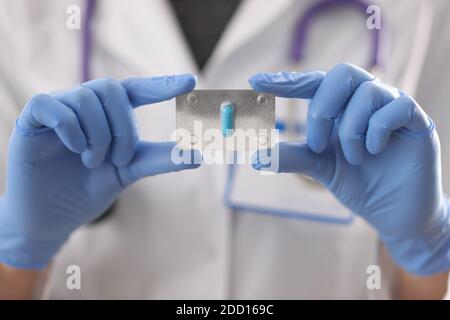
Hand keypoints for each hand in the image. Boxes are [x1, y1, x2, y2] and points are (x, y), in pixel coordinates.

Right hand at [0, 75, 199, 268]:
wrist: (51, 217)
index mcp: (108, 114)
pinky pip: (54, 106)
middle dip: (123, 126)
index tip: (191, 82)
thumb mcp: (128, 171)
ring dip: (97, 135)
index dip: (161, 84)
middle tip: (120, 159)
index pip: (137, 90)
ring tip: (92, 162)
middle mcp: (84, 105)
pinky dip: (71, 128)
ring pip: (85, 98)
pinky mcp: (32, 120)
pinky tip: (75, 149)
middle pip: (112, 90)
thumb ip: (159, 158)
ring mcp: (58, 109)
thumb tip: (198, 153)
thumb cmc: (89, 189)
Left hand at [249, 63, 449, 274]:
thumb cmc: (358, 183)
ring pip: (367, 92)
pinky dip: (378, 130)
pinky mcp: (416, 121)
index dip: (287, 81)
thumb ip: (293, 157)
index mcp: (340, 108)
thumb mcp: (321, 168)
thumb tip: (256, 157)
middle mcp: (365, 101)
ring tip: (353, 159)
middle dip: (323, 109)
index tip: (255, 81)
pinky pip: (396, 106)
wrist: (394, 213)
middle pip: (342, 74)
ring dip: (351, 130)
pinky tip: (375, 152)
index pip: (313, 84)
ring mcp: (391, 107)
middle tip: (317, 144)